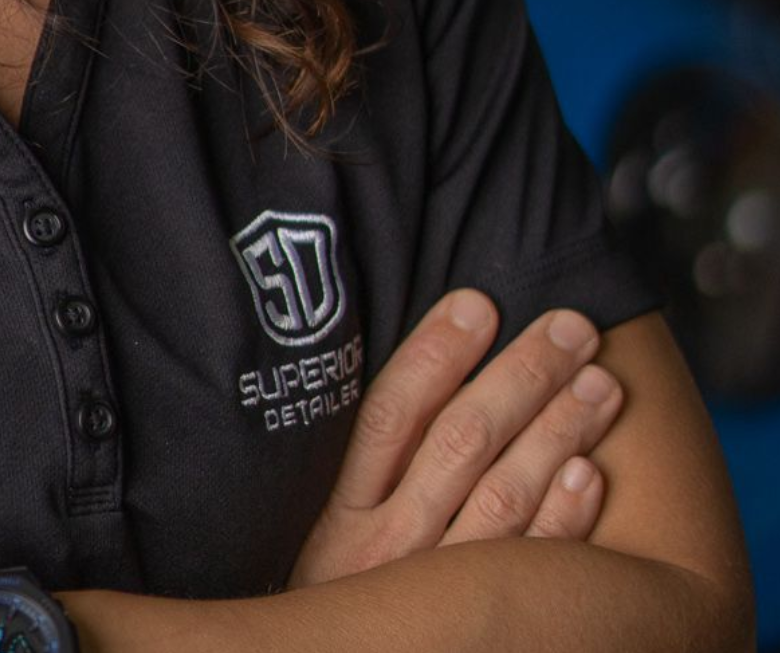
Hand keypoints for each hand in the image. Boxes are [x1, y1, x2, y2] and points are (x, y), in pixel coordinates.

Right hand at [288, 288, 623, 588]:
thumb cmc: (337, 598)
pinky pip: (529, 573)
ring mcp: (436, 592)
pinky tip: (589, 475)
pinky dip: (563, 522)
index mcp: (340, 511)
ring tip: (599, 383)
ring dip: (557, 433)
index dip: (434, 353)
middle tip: (569, 326)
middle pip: (459, 443)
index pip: (391, 414)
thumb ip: (363, 467)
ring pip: (504, 500)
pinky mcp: (485, 630)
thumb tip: (422, 372)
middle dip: (520, 376)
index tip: (478, 302)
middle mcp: (386, 549)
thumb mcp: (324, 529)